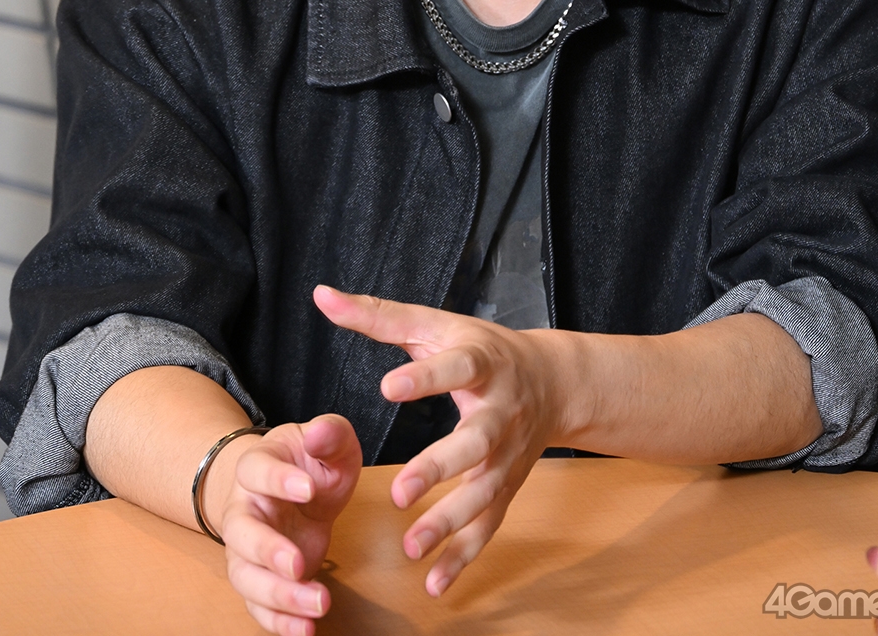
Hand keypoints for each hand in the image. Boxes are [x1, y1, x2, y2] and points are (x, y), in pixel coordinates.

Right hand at [215, 414, 362, 635]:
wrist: (297, 487)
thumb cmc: (313, 462)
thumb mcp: (330, 441)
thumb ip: (330, 434)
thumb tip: (320, 434)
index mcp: (257, 466)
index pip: (257, 470)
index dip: (279, 480)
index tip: (309, 489)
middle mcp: (243, 510)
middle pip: (241, 534)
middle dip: (267, 551)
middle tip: (298, 563)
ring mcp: (247, 549)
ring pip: (246, 577)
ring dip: (278, 596)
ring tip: (318, 604)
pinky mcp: (262, 578)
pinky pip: (258, 607)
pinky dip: (279, 622)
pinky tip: (306, 629)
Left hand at [314, 284, 565, 597]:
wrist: (554, 382)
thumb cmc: (482, 348)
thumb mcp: (436, 324)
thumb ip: (377, 315)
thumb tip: (322, 296)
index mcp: (482, 362)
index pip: (456, 367)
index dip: (425, 377)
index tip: (388, 387)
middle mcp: (500, 411)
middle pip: (475, 442)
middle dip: (440, 467)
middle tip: (399, 490)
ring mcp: (507, 455)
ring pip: (483, 492)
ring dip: (449, 521)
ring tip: (410, 544)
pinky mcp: (507, 487)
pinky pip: (488, 526)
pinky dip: (464, 557)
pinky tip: (434, 582)